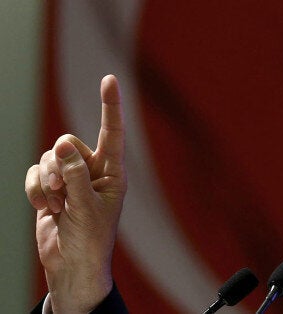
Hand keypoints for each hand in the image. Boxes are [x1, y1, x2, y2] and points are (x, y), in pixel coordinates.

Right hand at [25, 75, 126, 312]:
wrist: (71, 264)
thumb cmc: (90, 239)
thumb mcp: (87, 206)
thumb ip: (75, 174)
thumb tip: (63, 143)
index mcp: (113, 172)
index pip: (113, 132)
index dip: (110, 105)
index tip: (109, 78)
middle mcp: (92, 170)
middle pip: (68, 143)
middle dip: (59, 165)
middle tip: (61, 190)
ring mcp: (70, 178)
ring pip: (49, 157)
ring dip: (46, 181)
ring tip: (56, 205)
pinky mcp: (50, 187)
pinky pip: (34, 172)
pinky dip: (35, 189)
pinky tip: (44, 208)